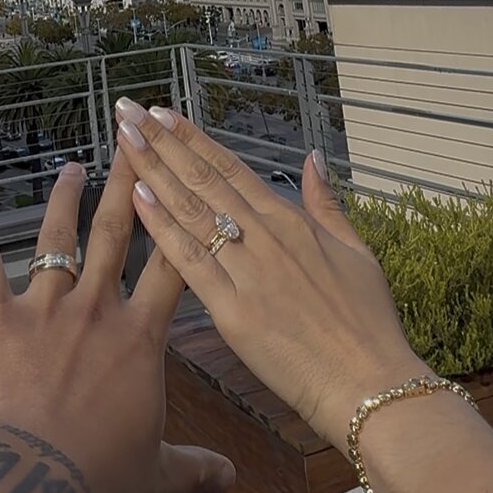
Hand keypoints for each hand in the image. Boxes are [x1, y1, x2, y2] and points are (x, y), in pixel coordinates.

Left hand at [0, 155, 234, 492]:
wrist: (30, 486)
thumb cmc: (96, 481)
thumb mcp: (155, 476)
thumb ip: (193, 468)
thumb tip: (230, 477)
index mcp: (140, 341)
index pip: (173, 270)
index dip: (182, 224)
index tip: (188, 185)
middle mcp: (95, 312)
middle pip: (118, 234)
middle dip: (129, 183)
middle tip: (136, 141)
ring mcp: (43, 311)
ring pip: (56, 240)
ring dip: (63, 200)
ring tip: (71, 166)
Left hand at [115, 102, 419, 448]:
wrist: (369, 382)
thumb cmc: (368, 324)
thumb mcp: (357, 252)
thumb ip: (327, 204)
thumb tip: (312, 158)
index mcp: (291, 222)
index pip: (231, 168)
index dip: (193, 138)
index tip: (162, 113)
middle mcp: (266, 237)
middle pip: (203, 179)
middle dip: (161, 142)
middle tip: (127, 110)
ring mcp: (248, 272)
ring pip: (191, 210)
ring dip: (152, 171)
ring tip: (123, 139)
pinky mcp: (234, 311)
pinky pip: (190, 262)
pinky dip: (162, 228)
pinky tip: (136, 199)